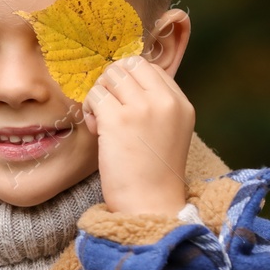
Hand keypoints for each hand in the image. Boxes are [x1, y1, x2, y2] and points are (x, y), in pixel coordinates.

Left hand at [82, 55, 194, 215]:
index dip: (128, 81)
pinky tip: (97, 132)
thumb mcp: (168, 130)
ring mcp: (142, 108)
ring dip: (98, 96)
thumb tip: (120, 79)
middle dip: (111, 83)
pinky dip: (89, 111)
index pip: (148, 67)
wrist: (150, 205)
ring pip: (108, 77)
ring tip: (103, 123)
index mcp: (180, 102)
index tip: (124, 104)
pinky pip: (94, 96)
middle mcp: (165, 101)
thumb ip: (154, 104)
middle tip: (109, 110)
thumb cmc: (152, 173)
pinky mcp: (118, 119)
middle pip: (127, 65)